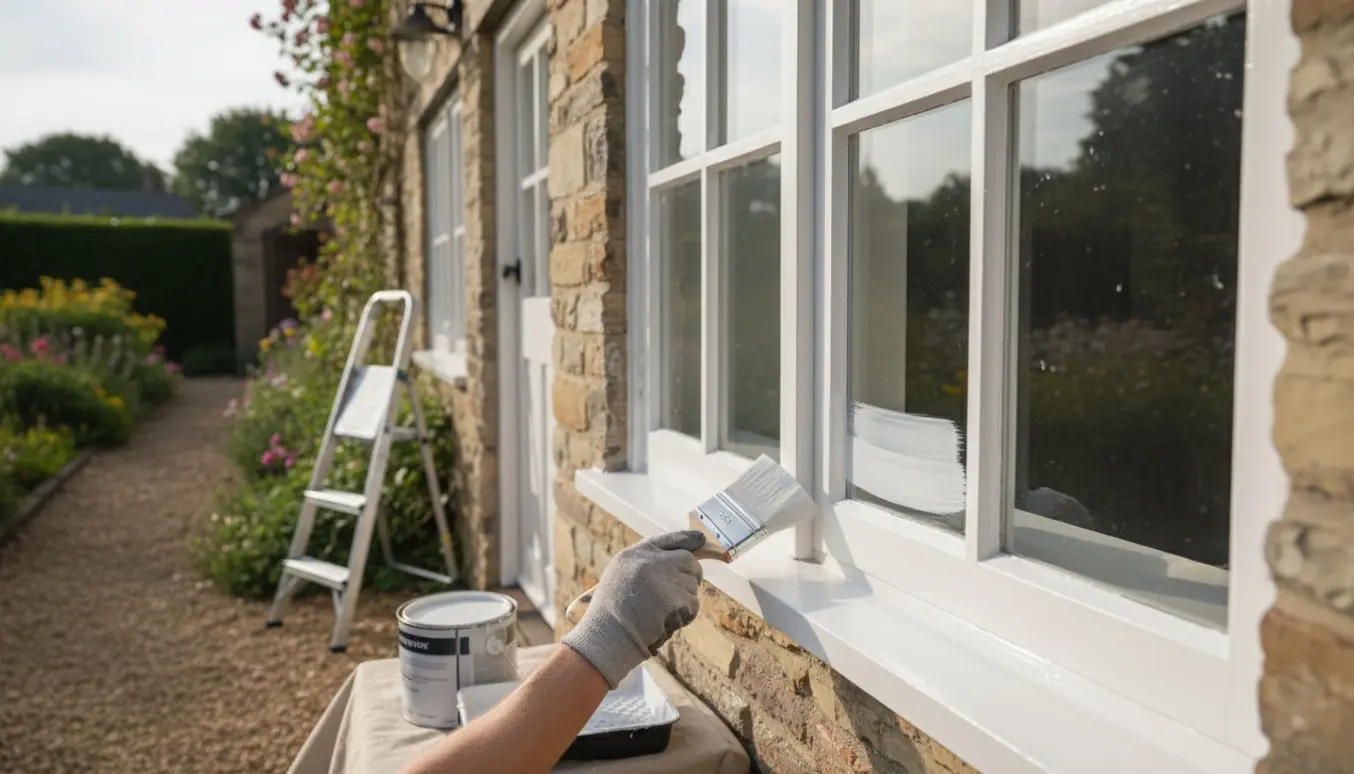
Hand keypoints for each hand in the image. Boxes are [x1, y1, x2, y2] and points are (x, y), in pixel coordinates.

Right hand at [560, 531, 705, 687]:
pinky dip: (684, 617)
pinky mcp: (672, 597)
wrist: (604, 639)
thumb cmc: (609, 618)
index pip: (665, 540)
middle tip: (683, 595)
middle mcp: (648, 560)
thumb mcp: (618, 580)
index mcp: (631, 556)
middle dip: (692, 577)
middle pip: (688, 560)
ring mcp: (661, 577)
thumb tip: (675, 567)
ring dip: (684, 603)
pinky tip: (665, 624)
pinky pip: (692, 605)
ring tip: (661, 616)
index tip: (701, 539)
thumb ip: (643, 569)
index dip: (685, 539)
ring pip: (692, 586)